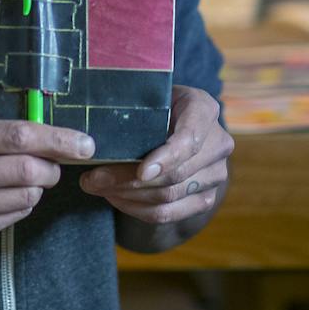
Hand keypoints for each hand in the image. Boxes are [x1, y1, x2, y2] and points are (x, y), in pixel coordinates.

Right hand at [0, 119, 94, 263]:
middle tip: (55, 166)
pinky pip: (12, 218)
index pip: (17, 136)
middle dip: (53, 167)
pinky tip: (2, 200)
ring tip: (24, 182)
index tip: (83, 143)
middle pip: (29, 168)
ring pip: (26, 196)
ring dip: (37, 188)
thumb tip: (41, 136)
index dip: (57, 138)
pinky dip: (19, 206)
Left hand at [77, 85, 232, 226]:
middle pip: (174, 174)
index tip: (141, 171)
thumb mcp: (146, 96)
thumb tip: (91, 138)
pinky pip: (169, 214)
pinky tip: (115, 199)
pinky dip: (137, 210)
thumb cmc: (153, 104)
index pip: (189, 139)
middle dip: (127, 179)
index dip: (167, 158)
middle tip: (92, 179)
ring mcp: (216, 174)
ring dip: (127, 196)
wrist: (175, 122)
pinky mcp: (206, 198)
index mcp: (203, 109)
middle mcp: (218, 143)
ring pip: (169, 197)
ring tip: (96, 187)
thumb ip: (133, 109)